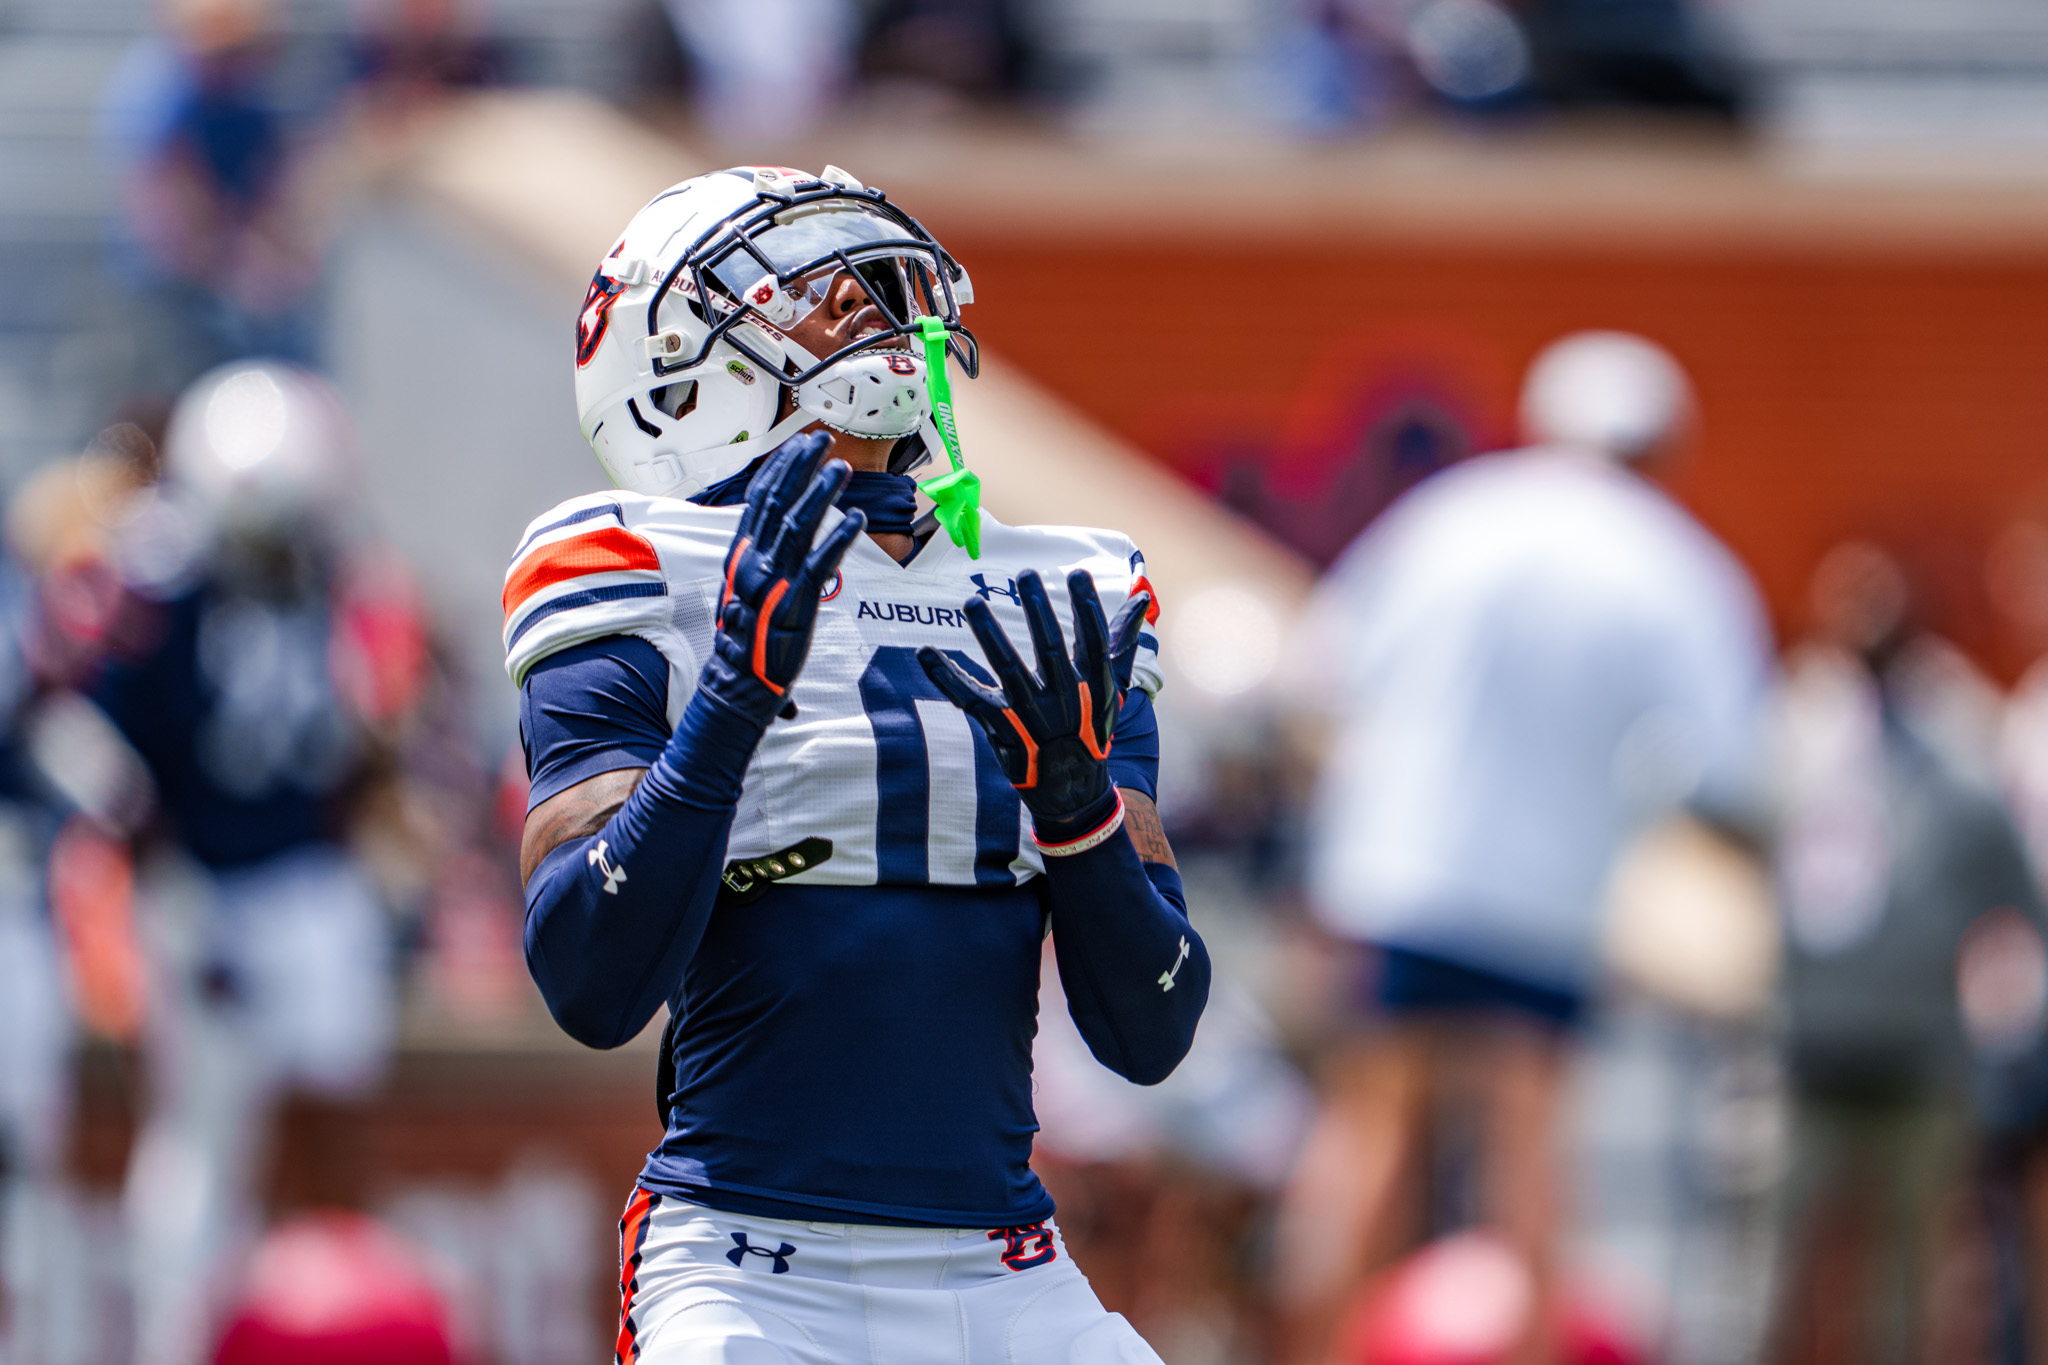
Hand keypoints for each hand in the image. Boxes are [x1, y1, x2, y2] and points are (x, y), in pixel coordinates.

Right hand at [707, 431, 863, 725]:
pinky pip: (820, 563)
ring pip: (799, 525)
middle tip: (824, 440)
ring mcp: (774, 581)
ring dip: (821, 493)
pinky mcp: (795, 603)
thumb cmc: (744, 639)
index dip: (780, 468)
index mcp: (741, 555)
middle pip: (778, 501)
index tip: (798, 444)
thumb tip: (774, 532)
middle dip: (802, 467)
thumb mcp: (742, 590)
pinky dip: (839, 538)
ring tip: (842, 469)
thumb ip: (758, 558)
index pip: (759, 499)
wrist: (736, 684)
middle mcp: (754, 561)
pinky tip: (856, 519)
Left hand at [919, 568, 1150, 846]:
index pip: (1093, 639)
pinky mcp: (1001, 730)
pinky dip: (946, 677)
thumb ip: (1121, 642)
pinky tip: (926, 653)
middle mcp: (1064, 699)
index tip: (1078, 574)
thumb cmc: (1092, 729)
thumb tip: (1141, 600)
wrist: (1073, 792)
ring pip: (1007, 668)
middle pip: (1049, 648)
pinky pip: (970, 699)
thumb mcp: (1113, 689)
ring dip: (989, 634)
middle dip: (1038, 610)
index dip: (1086, 607)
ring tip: (972, 602)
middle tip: (1027, 574)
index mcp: (1093, 686)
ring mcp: (1030, 716)